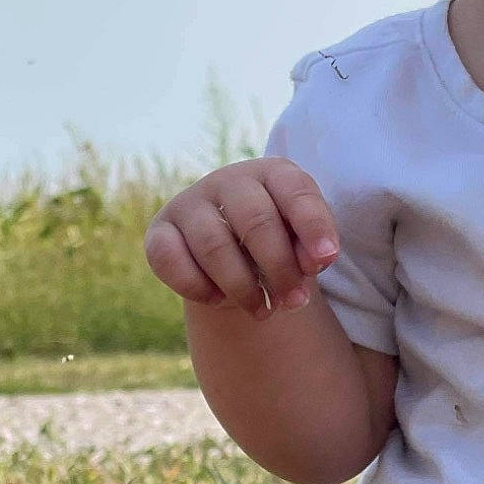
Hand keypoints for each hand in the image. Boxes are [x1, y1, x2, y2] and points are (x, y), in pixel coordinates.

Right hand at [144, 158, 339, 319]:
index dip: (313, 226)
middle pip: (256, 221)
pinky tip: (220, 299)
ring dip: (243, 287)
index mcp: (273, 173)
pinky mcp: (159, 230)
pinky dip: (199, 288)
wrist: (235, 250)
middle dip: (279, 269)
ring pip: (214, 246)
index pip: (296, 191)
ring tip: (264, 310)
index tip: (324, 261)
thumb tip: (316, 259)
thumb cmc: (280, 241)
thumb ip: (314, 248)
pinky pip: (171, 261)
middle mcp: (229, 180)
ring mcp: (190, 202)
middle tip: (294, 302)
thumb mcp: (303, 241)